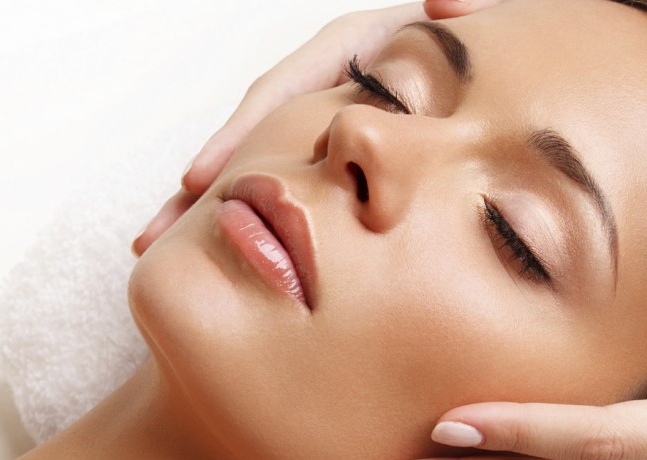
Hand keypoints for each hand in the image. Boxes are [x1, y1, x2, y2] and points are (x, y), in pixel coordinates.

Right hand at [131, 1, 504, 255]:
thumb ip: (458, 14)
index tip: (199, 181)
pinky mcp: (329, 154)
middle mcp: (326, 88)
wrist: (492, 67)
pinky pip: (278, 183)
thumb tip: (440, 3)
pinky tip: (215, 247)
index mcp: (353, 53)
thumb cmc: (482, 49)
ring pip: (255, 166)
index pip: (281, 93)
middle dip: (200, 187)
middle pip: (249, 135)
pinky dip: (244, 212)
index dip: (239, 137)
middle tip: (154, 236)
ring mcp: (323, 122)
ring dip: (204, 208)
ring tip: (159, 249)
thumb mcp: (464, 32)